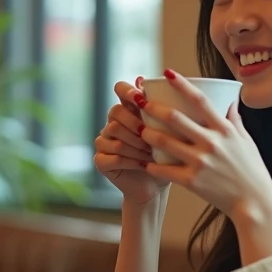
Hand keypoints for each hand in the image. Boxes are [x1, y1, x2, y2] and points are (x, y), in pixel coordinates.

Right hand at [94, 78, 169, 204]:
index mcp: (129, 111)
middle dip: (135, 124)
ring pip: (113, 132)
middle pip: (115, 112)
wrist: (157, 185)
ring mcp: (104, 141)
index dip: (127, 91)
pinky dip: (130, 160)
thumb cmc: (166, 156)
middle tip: (152, 139)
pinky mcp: (100, 160)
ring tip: (151, 154)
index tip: (140, 98)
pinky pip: (112, 155)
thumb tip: (166, 86)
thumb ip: (165, 112)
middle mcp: (112, 123)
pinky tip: (143, 165)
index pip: (120, 89)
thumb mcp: (170, 133)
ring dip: (135, 144)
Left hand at [139, 70, 271, 222]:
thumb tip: (231, 102)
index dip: (182, 84)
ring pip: (165, 142)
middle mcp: (212, 143)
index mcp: (225, 130)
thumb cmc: (253, 172)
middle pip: (176, 119)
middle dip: (154, 107)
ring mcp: (201, 162)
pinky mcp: (193, 182)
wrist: (256, 203)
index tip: (167, 73)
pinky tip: (145, 163)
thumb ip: (235, 121)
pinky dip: (153, 166)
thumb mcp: (247, 142)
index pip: (200, 100)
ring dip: (148, 134)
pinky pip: (166, 171)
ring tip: (139, 129)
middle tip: (140, 101)